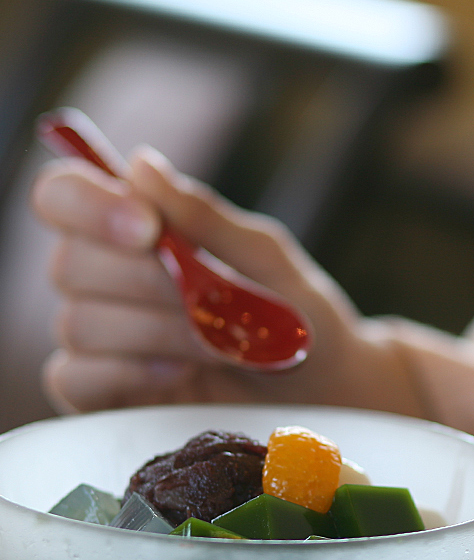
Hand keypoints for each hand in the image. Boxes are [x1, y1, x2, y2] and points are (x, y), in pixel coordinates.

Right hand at [30, 147, 422, 415]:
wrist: (324, 390)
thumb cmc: (298, 314)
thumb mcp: (266, 259)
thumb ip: (206, 218)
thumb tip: (141, 165)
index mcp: (135, 229)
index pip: (64, 195)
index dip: (89, 204)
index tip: (148, 229)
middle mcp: (105, 278)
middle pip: (71, 264)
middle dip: (150, 284)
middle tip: (216, 303)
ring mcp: (99, 338)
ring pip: (79, 323)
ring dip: (162, 332)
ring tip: (224, 346)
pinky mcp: (101, 393)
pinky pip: (76, 378)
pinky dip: (133, 375)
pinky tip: (179, 375)